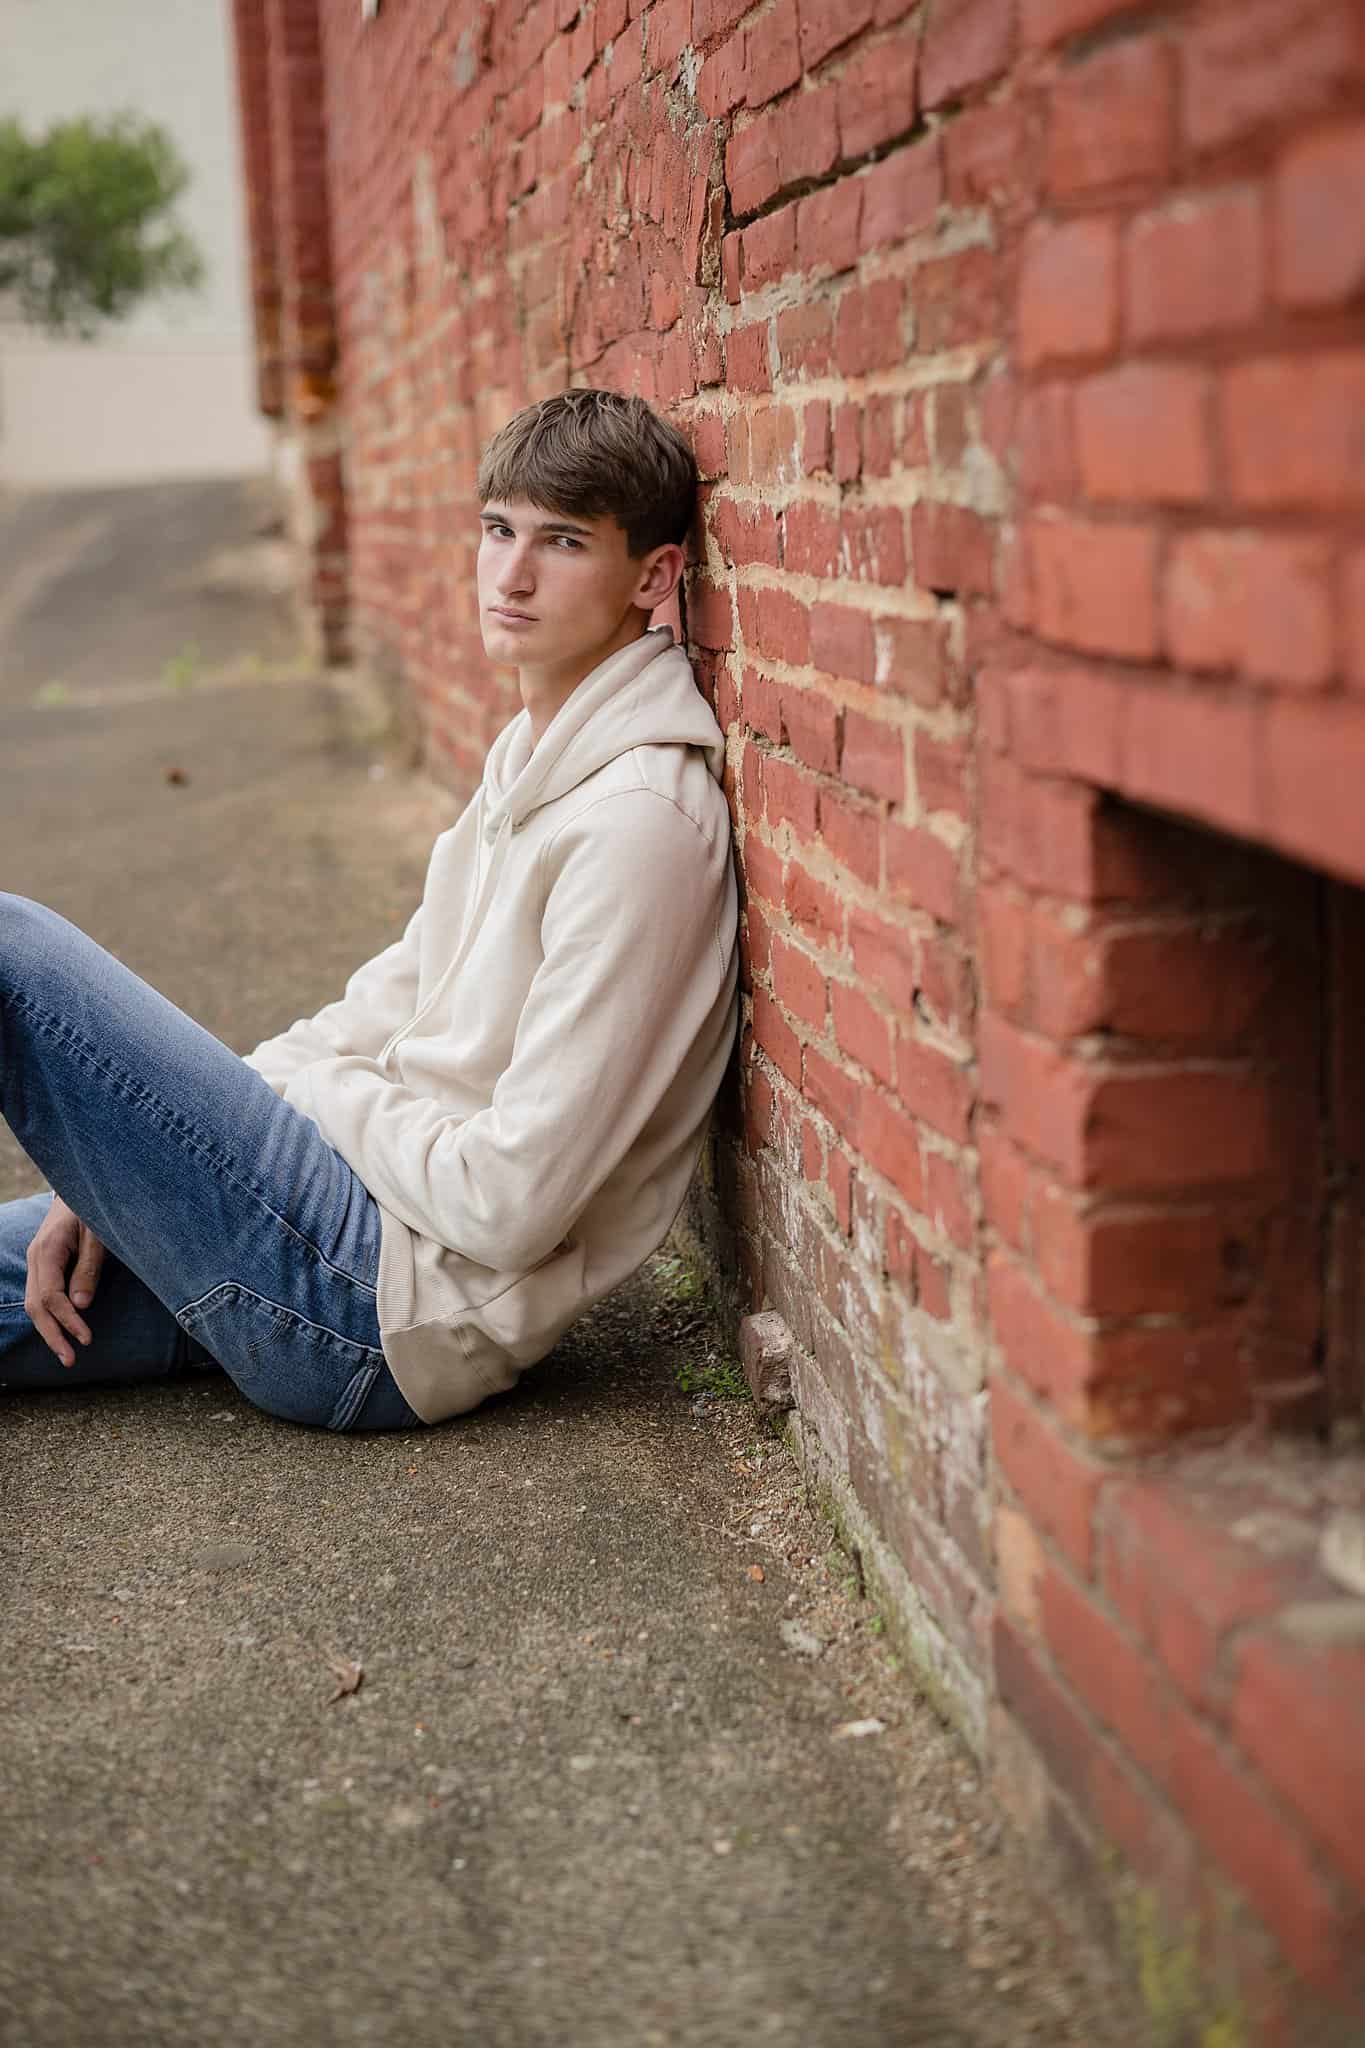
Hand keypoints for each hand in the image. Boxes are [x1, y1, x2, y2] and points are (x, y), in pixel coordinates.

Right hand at [25, 1196, 106, 1368]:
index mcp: (48, 1250)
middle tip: (70, 1361)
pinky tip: (61, 1333)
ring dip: (49, 1331)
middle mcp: (36, 1258)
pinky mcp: (43, 1266)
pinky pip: (41, 1296)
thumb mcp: (99, 1235)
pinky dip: (49, 1317)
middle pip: (35, 1306)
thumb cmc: (94, 1208)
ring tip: (66, 1355)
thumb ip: (90, 1268)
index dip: (67, 1321)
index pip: (50, 1296)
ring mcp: (37, 1262)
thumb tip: (81, 1305)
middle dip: (52, 1335)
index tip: (86, 1339)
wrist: (81, 1188)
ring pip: (33, 1304)